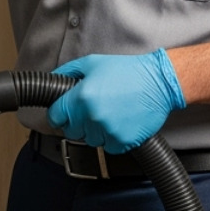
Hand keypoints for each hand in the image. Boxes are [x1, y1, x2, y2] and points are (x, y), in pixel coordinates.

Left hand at [48, 50, 186, 153]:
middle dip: (78, 122)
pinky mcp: (123, 142)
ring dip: (96, 131)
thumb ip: (66, 72)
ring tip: (111, 113)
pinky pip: (108, 147)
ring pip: (90, 140)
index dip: (59, 114)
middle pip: (71, 131)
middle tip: (93, 109)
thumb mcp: (92, 63)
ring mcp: (108, 131)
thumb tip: (50, 81)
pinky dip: (112, 138)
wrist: (159, 82)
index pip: (55, 117)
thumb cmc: (127, 71)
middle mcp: (92, 117)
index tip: (66, 112)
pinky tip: (120, 122)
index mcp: (81, 97)